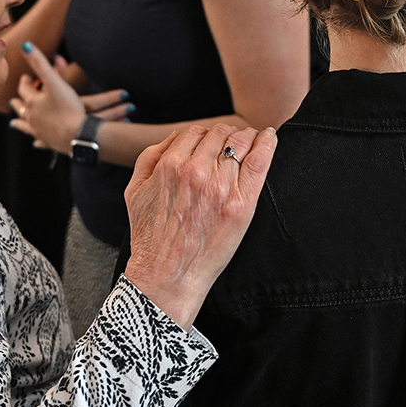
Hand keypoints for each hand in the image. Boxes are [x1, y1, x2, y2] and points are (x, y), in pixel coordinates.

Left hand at [10, 42, 131, 152]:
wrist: (78, 135)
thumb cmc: (68, 108)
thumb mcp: (55, 81)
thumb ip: (40, 63)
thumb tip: (25, 44)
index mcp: (33, 102)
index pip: (24, 89)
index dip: (25, 82)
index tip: (26, 77)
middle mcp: (33, 117)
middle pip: (22, 108)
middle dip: (18, 102)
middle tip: (14, 100)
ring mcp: (40, 131)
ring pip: (26, 126)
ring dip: (20, 122)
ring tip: (14, 122)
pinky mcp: (49, 142)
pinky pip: (39, 141)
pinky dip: (36, 140)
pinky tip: (35, 142)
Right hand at [124, 123, 277, 328]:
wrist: (167, 274)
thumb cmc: (150, 236)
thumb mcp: (135, 190)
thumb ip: (150, 156)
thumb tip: (175, 136)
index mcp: (170, 165)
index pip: (197, 132)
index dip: (207, 134)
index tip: (215, 142)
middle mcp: (196, 171)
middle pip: (220, 134)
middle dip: (227, 134)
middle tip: (235, 141)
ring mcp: (220, 187)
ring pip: (240, 143)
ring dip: (247, 137)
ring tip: (253, 140)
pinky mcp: (241, 204)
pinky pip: (259, 162)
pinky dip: (267, 144)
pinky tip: (270, 137)